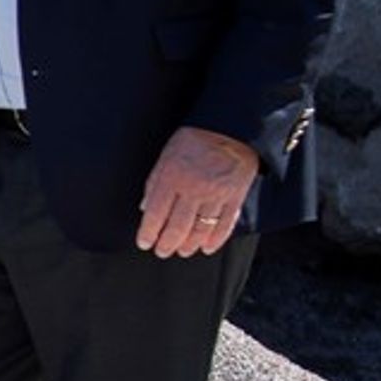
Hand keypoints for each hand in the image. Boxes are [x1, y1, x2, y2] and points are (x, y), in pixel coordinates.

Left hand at [135, 126, 257, 257]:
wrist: (229, 128)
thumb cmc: (193, 140)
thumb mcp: (165, 155)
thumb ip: (155, 183)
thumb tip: (146, 208)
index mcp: (172, 177)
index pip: (156, 213)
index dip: (149, 232)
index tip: (144, 243)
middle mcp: (193, 189)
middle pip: (178, 227)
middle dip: (167, 244)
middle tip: (162, 252)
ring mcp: (216, 195)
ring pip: (201, 230)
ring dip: (189, 245)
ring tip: (182, 251)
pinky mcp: (235, 197)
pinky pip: (225, 225)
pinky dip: (215, 240)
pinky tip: (206, 247)